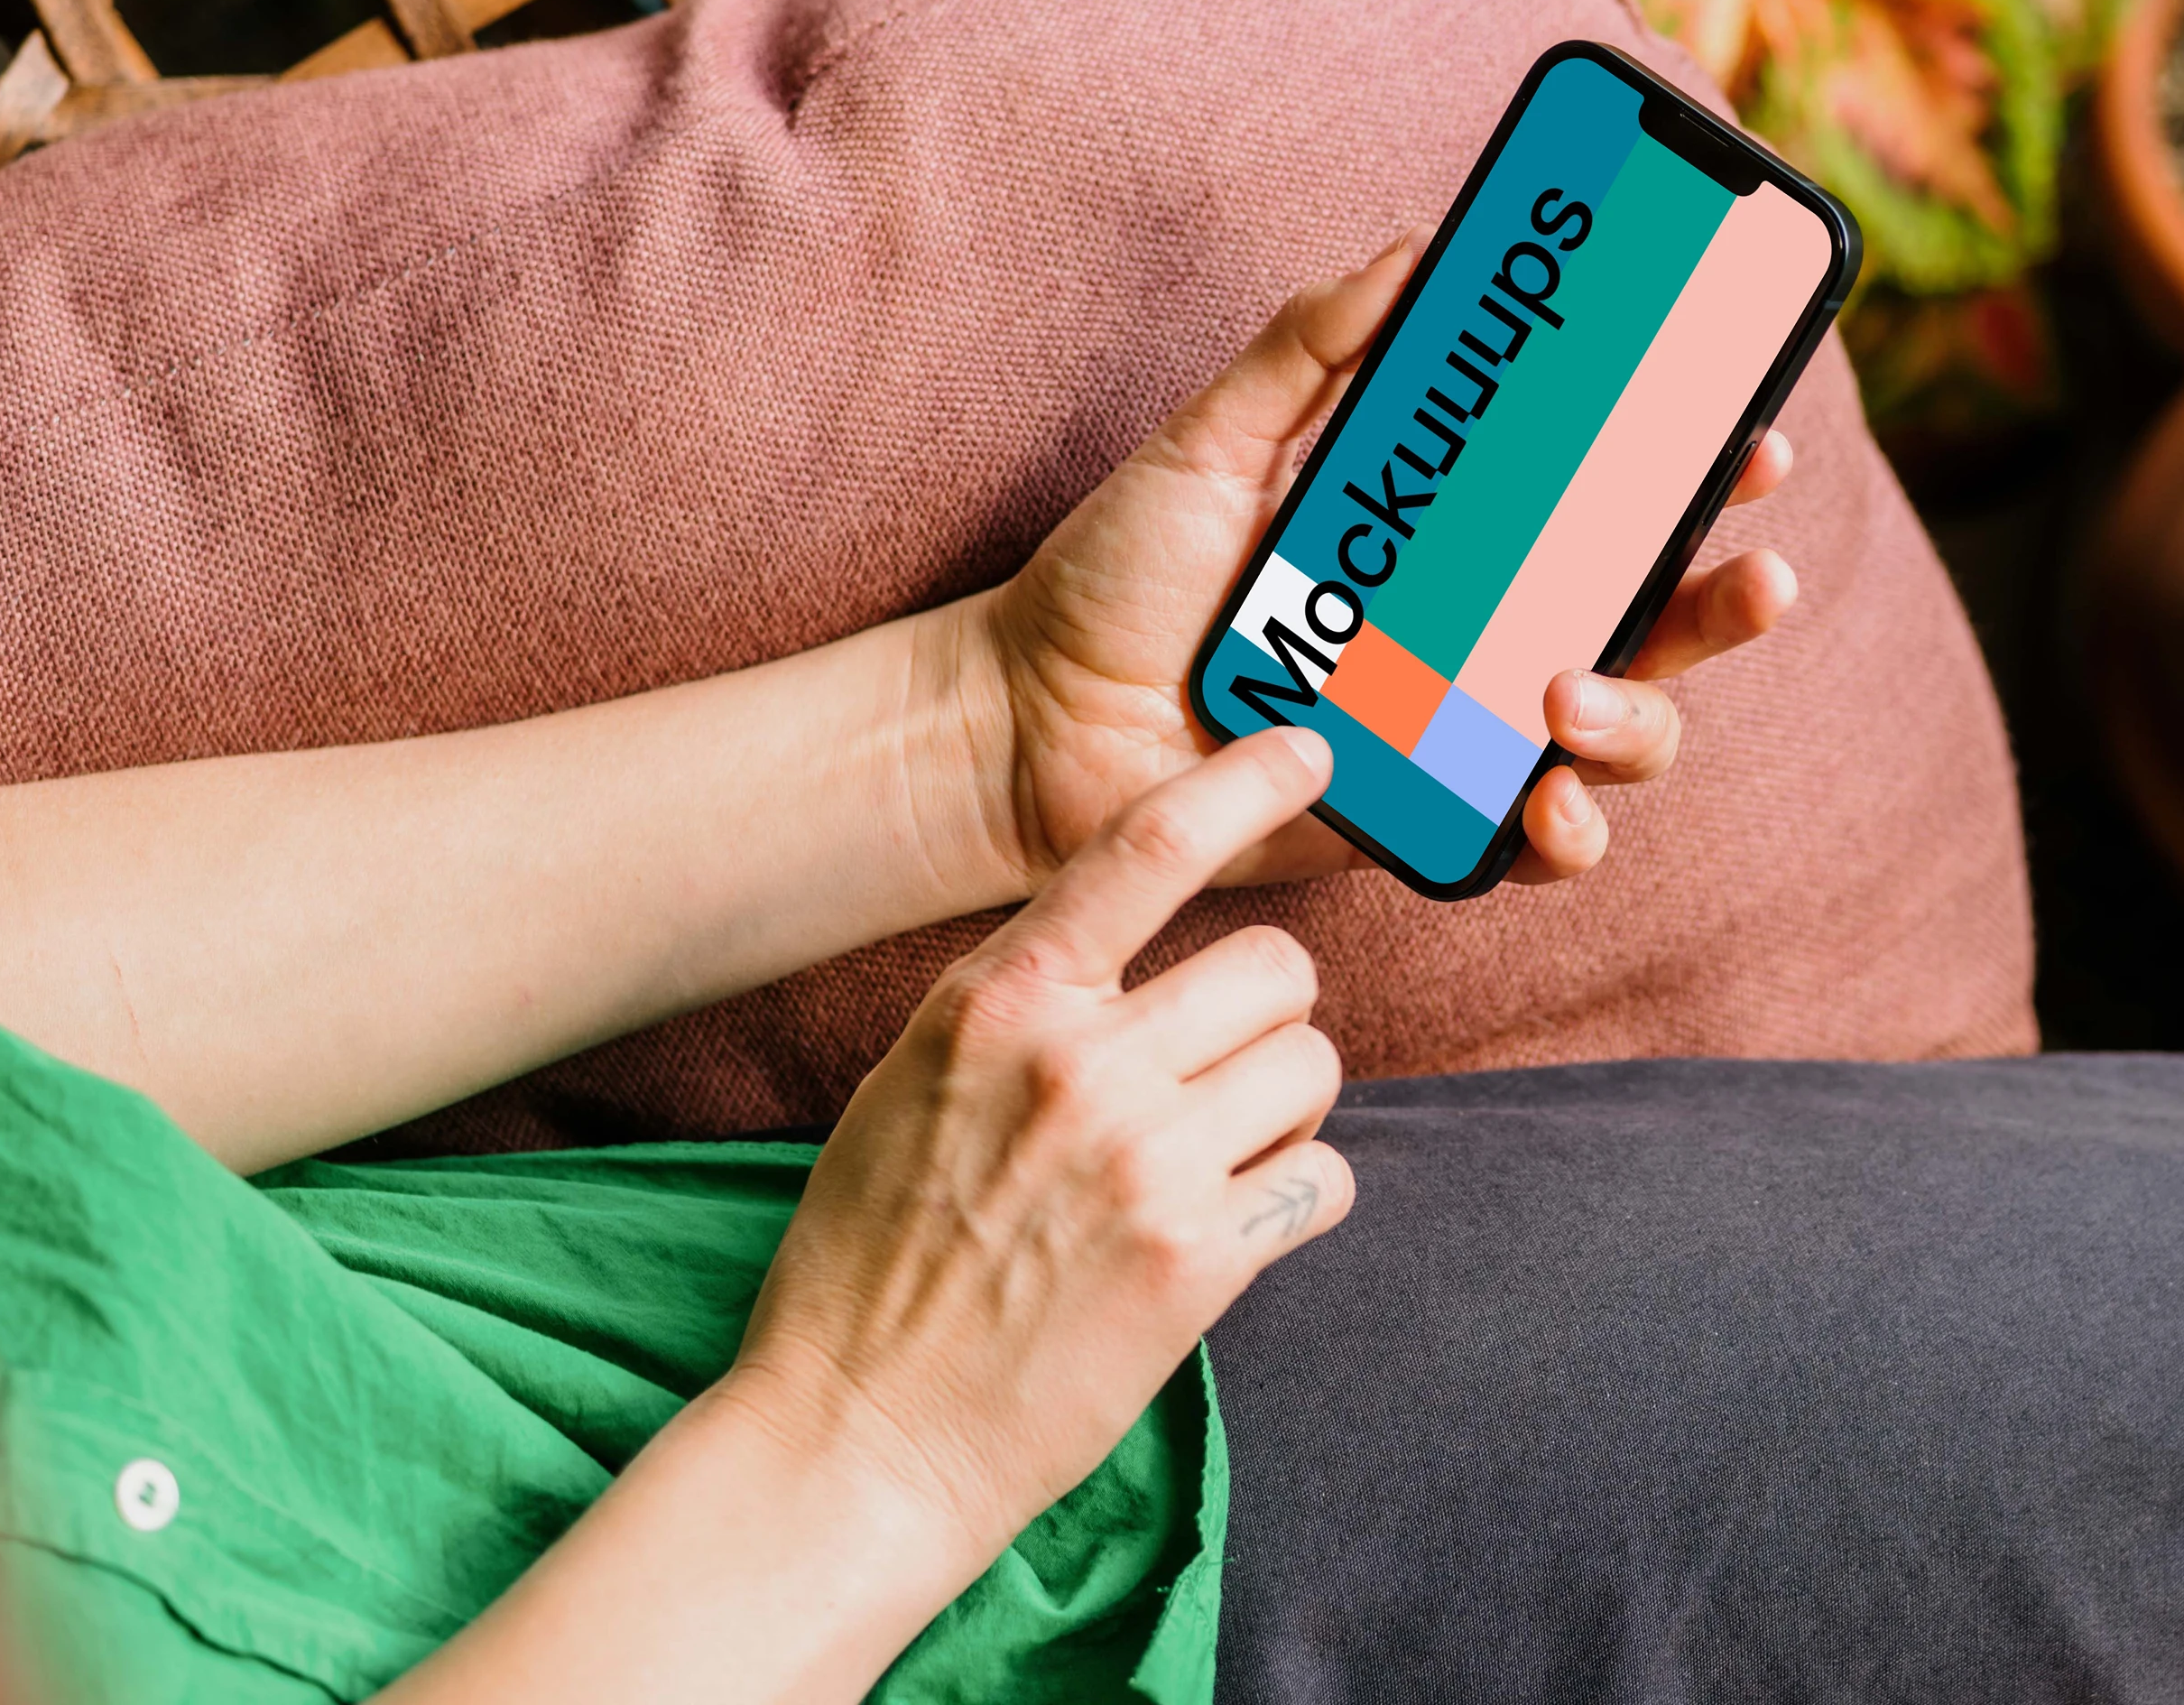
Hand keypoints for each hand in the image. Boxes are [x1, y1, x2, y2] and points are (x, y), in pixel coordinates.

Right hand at [713, 729, 1355, 1576]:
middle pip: (1274, 969)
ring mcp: (1147, 1163)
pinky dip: (1296, 1201)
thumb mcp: (911, 1083)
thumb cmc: (872, 1259)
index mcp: (1000, 1002)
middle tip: (1219, 1076)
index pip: (1145, 847)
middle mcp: (1081, 1064)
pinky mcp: (1200, 1264)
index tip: (1308, 748)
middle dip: (1266, 1016)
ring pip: (1312, 1067)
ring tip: (1214, 1163)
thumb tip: (1122, 956)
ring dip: (1285, 1110)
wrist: (858, 1436)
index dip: (1244, 781)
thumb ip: (1022, 1005)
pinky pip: (1325, 1181)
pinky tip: (1230, 1231)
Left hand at [969, 239, 1802, 890]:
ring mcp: (1458, 733)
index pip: (1606, 500)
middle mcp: (1476, 633)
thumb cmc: (1114, 580)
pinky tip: (1551, 808)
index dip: (1698, 473)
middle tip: (1756, 576)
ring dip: (1642, 720)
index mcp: (1452, 536)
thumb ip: (1311, 347)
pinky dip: (1568, 830)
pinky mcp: (1420, 823)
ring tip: (1574, 698)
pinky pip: (1533, 841)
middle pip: (1651, 619)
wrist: (1022, 723)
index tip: (1751, 434)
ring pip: (1620, 735)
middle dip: (1727, 603)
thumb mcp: (1213, 442)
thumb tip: (1417, 242)